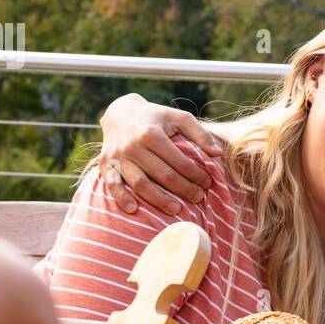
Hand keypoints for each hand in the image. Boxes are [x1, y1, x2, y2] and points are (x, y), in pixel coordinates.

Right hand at [99, 93, 222, 214]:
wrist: (120, 113)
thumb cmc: (156, 118)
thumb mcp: (178, 117)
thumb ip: (200, 133)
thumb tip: (218, 154)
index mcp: (151, 133)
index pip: (179, 161)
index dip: (196, 174)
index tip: (208, 183)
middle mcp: (133, 145)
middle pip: (162, 175)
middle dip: (183, 189)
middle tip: (198, 198)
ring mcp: (118, 157)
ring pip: (140, 184)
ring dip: (159, 200)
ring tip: (176, 210)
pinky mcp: (106, 165)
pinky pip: (113, 185)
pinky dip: (122, 198)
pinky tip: (134, 210)